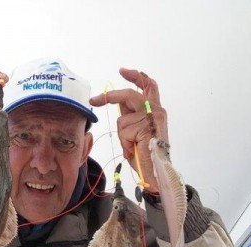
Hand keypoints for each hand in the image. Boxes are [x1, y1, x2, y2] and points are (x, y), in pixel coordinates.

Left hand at [90, 69, 167, 193]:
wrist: (156, 171)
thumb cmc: (146, 153)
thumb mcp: (137, 129)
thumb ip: (131, 114)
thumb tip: (118, 102)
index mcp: (156, 109)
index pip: (148, 85)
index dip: (135, 76)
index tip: (121, 71)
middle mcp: (157, 110)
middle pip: (129, 95)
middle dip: (110, 97)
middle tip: (94, 100)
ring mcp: (152, 118)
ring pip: (122, 118)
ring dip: (122, 134)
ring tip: (132, 146)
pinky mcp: (145, 127)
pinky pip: (123, 131)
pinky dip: (124, 142)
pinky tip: (133, 149)